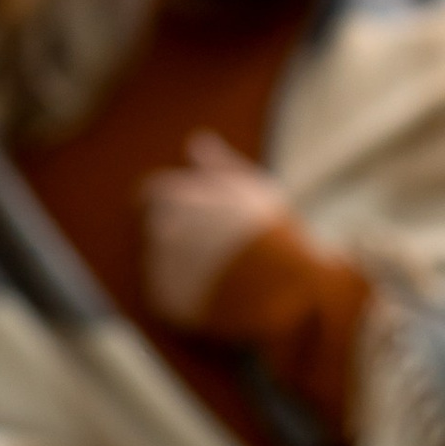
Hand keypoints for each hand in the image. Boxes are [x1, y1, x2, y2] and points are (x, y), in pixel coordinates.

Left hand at [139, 131, 296, 324]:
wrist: (292, 290)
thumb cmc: (278, 235)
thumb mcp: (252, 188)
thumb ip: (216, 165)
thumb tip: (195, 142)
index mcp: (178, 196)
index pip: (153, 194)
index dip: (176, 205)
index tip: (199, 218)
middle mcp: (163, 230)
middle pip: (158, 229)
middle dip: (181, 235)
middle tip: (219, 250)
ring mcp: (163, 268)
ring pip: (160, 263)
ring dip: (183, 266)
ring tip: (223, 273)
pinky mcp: (167, 303)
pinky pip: (165, 297)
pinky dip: (185, 297)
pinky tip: (216, 296)